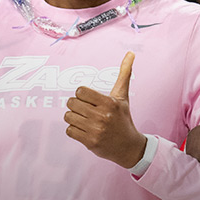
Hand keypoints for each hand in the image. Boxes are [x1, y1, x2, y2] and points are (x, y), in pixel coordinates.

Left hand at [64, 52, 146, 168]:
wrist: (128, 146)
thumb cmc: (123, 118)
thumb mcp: (123, 96)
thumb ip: (124, 74)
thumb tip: (130, 53)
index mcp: (110, 102)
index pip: (80, 91)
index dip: (82, 95)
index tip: (90, 101)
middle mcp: (103, 115)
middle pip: (71, 103)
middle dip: (77, 107)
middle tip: (87, 111)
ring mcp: (96, 130)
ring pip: (68, 117)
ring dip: (74, 119)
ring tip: (86, 121)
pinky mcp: (89, 141)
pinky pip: (69, 131)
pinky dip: (74, 131)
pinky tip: (85, 131)